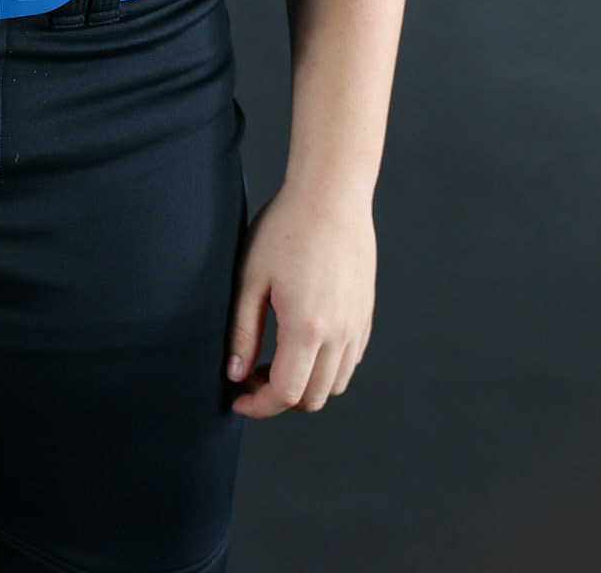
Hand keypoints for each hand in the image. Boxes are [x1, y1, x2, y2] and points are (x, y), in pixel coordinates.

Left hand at [224, 180, 375, 417]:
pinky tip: (303, 344)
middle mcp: (339, 334)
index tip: (237, 398)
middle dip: (278, 399)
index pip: (285, 394)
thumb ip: (243, 330)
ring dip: (305, 387)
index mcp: (307, 328)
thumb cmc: (286, 228)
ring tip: (275, 361)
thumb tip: (236, 373)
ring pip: (335, 385)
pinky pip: (350, 361)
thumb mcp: (251, 277)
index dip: (258, 405)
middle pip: (312, 398)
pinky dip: (327, 369)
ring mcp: (356, 326)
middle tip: (250, 375)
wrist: (331, 195)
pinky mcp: (365, 315)